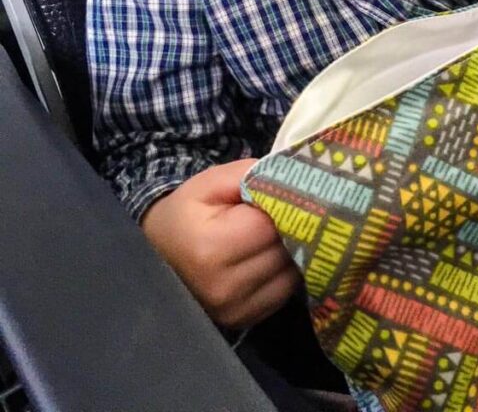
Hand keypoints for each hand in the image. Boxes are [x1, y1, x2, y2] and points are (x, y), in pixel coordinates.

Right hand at [142, 160, 299, 328]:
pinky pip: (284, 292)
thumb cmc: (188, 212)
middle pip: (284, 250)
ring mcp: (234, 309)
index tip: (277, 196)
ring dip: (290, 252)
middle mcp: (224, 286)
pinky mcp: (243, 321)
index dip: (281, 205)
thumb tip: (295, 183)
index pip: (272, 225)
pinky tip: (267, 257)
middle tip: (278, 213)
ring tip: (271, 235)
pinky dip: (283, 272)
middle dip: (289, 228)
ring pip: (290, 273)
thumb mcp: (212, 181)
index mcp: (212, 248)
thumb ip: (253, 177)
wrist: (159, 252)